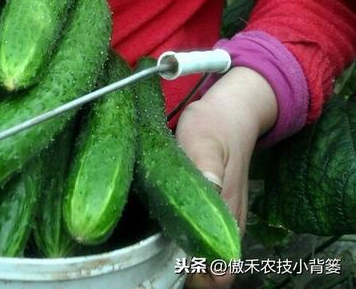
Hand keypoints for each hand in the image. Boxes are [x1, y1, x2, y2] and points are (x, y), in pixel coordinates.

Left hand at [174, 67, 277, 287]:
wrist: (231, 112)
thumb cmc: (213, 125)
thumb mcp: (203, 139)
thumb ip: (205, 166)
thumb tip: (210, 189)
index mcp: (228, 218)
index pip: (219, 274)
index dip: (196, 279)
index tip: (169, 265)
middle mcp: (229, 227)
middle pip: (213, 274)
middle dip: (187, 274)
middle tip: (153, 258)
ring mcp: (225, 220)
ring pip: (209, 260)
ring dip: (186, 261)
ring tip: (156, 247)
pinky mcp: (217, 211)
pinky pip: (206, 243)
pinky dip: (188, 247)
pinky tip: (165, 233)